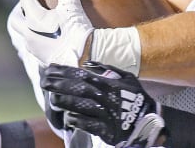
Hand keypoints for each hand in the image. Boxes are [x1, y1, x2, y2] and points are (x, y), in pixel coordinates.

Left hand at [14, 0, 93, 65]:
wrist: (84, 56)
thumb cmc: (76, 30)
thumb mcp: (72, 7)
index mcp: (34, 20)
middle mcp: (29, 35)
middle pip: (15, 21)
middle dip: (18, 12)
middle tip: (26, 5)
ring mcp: (34, 48)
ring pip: (25, 35)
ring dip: (28, 27)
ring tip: (38, 22)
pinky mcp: (42, 59)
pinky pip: (35, 46)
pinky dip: (39, 38)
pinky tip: (49, 37)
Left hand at [41, 61, 165, 146]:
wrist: (150, 121)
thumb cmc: (137, 99)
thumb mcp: (128, 78)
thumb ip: (108, 70)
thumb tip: (88, 64)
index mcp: (111, 84)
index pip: (85, 75)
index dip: (67, 71)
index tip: (51, 68)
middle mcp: (108, 98)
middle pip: (81, 89)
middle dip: (61, 84)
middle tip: (45, 80)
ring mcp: (107, 114)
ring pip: (84, 106)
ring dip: (67, 101)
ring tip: (52, 97)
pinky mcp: (107, 130)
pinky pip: (90, 125)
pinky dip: (79, 120)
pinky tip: (67, 117)